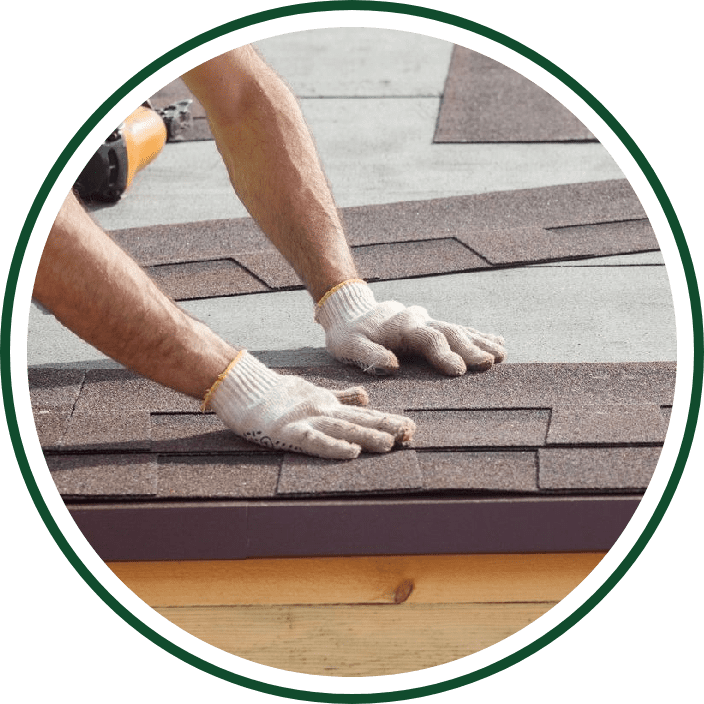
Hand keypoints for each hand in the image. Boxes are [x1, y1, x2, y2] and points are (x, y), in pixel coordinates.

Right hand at [208, 351, 414, 458]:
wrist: (244, 388)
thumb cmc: (277, 394)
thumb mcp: (315, 393)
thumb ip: (341, 396)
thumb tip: (366, 396)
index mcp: (329, 404)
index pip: (364, 413)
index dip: (387, 420)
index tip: (410, 428)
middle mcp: (323, 411)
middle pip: (360, 420)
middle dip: (386, 427)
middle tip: (410, 434)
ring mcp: (307, 420)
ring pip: (343, 428)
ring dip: (368, 435)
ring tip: (391, 443)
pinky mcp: (289, 432)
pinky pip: (315, 441)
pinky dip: (334, 446)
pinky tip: (352, 452)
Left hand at [315, 280, 505, 375]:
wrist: (350, 311)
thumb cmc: (348, 335)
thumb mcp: (348, 345)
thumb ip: (368, 354)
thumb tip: (392, 366)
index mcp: (402, 326)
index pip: (428, 339)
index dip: (443, 354)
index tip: (458, 370)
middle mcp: (419, 320)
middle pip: (449, 332)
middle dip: (470, 348)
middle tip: (490, 363)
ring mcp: (427, 321)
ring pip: (458, 329)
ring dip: (480, 341)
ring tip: (501, 354)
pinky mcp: (431, 325)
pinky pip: (458, 329)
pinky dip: (478, 335)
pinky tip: (497, 342)